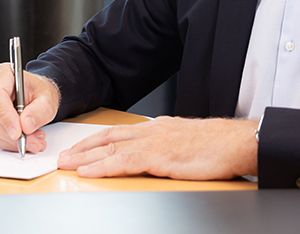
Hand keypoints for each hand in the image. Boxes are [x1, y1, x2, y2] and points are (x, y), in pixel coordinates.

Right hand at [0, 63, 59, 152]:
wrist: (35, 94)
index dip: (5, 116)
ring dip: (12, 141)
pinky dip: (8, 142)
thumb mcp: (47, 97)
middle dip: (12, 135)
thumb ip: (40, 110)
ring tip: (34, 141)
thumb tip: (25, 125)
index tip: (18, 133)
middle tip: (34, 142)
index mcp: (2, 74)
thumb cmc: (38, 91)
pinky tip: (24, 140)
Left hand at [57, 116, 257, 179]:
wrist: (236, 141)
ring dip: (86, 156)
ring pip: (112, 148)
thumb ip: (168, 146)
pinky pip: (125, 162)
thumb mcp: (186, 142)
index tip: (80, 147)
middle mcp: (153, 131)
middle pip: (110, 137)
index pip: (120, 132)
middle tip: (63, 156)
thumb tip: (156, 157)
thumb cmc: (218, 145)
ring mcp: (155, 142)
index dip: (97, 140)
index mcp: (159, 127)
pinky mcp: (160, 157)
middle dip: (84, 147)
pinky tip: (90, 172)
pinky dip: (104, 166)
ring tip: (67, 164)